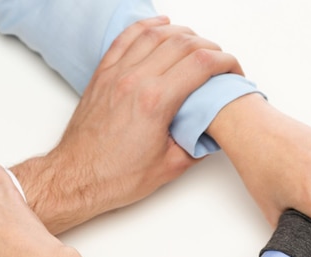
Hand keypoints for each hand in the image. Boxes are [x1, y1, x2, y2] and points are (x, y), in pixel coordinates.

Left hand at [12, 16, 242, 233]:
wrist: (77, 178)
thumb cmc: (115, 176)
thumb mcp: (169, 168)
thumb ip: (195, 146)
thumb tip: (209, 132)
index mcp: (156, 102)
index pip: (201, 64)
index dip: (225, 62)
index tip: (233, 70)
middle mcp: (135, 80)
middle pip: (182, 44)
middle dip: (209, 47)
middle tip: (219, 61)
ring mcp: (116, 74)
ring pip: (154, 34)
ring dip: (181, 33)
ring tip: (196, 42)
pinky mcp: (102, 75)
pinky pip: (125, 38)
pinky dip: (145, 26)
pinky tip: (159, 24)